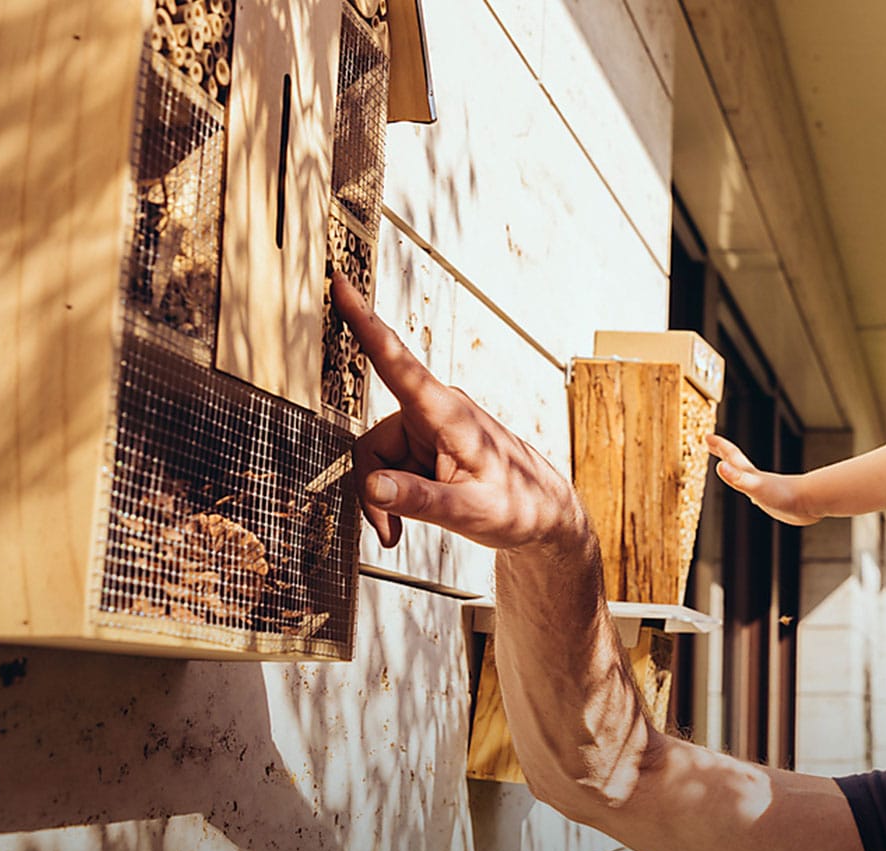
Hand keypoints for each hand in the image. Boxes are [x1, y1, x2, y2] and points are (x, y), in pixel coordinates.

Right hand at [332, 273, 585, 550]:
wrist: (543, 514)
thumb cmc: (518, 506)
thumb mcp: (468, 512)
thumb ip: (418, 499)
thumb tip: (372, 485)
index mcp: (446, 412)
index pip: (396, 361)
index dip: (364, 321)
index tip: (341, 282)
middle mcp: (434, 410)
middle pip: (372, 445)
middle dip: (374, 491)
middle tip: (389, 532)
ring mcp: (428, 426)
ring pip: (377, 461)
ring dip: (384, 499)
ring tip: (400, 531)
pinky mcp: (425, 443)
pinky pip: (389, 468)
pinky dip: (392, 497)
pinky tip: (405, 520)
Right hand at [705, 435, 821, 525]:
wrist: (811, 502)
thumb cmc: (785, 494)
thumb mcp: (755, 486)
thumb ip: (737, 478)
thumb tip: (720, 467)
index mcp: (750, 474)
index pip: (731, 455)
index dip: (718, 445)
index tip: (707, 436)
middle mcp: (757, 478)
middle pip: (736, 462)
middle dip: (723, 453)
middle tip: (712, 444)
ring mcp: (766, 488)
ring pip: (747, 476)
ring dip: (737, 471)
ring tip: (732, 470)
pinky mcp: (775, 501)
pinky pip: (759, 493)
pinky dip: (753, 492)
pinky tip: (755, 498)